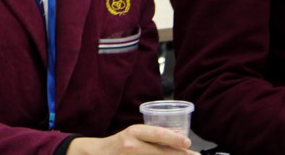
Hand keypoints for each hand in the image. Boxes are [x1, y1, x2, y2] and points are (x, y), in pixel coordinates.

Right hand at [66, 124, 195, 154]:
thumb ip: (153, 138)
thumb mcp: (134, 135)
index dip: (174, 138)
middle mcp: (132, 145)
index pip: (158, 134)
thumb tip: (180, 144)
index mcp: (134, 132)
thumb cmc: (120, 144)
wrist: (97, 154)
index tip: (188, 142)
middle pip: (161, 152)